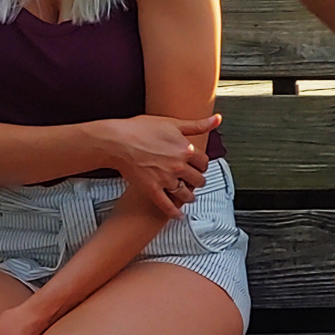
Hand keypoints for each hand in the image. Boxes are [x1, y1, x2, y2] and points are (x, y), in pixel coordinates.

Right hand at [92, 114, 217, 218]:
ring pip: (185, 194)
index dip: (202, 164)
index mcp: (186, 150)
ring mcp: (166, 179)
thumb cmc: (141, 129)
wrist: (117, 141)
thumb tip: (217, 119)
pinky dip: (174, 212)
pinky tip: (178, 215)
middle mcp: (179, 166)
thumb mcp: (173, 123)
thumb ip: (198, 124)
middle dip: (197, 181)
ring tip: (188, 196)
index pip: (204, 162)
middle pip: (198, 179)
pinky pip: (166, 205)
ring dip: (189, 196)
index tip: (199, 166)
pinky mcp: (152, 189)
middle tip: (194, 181)